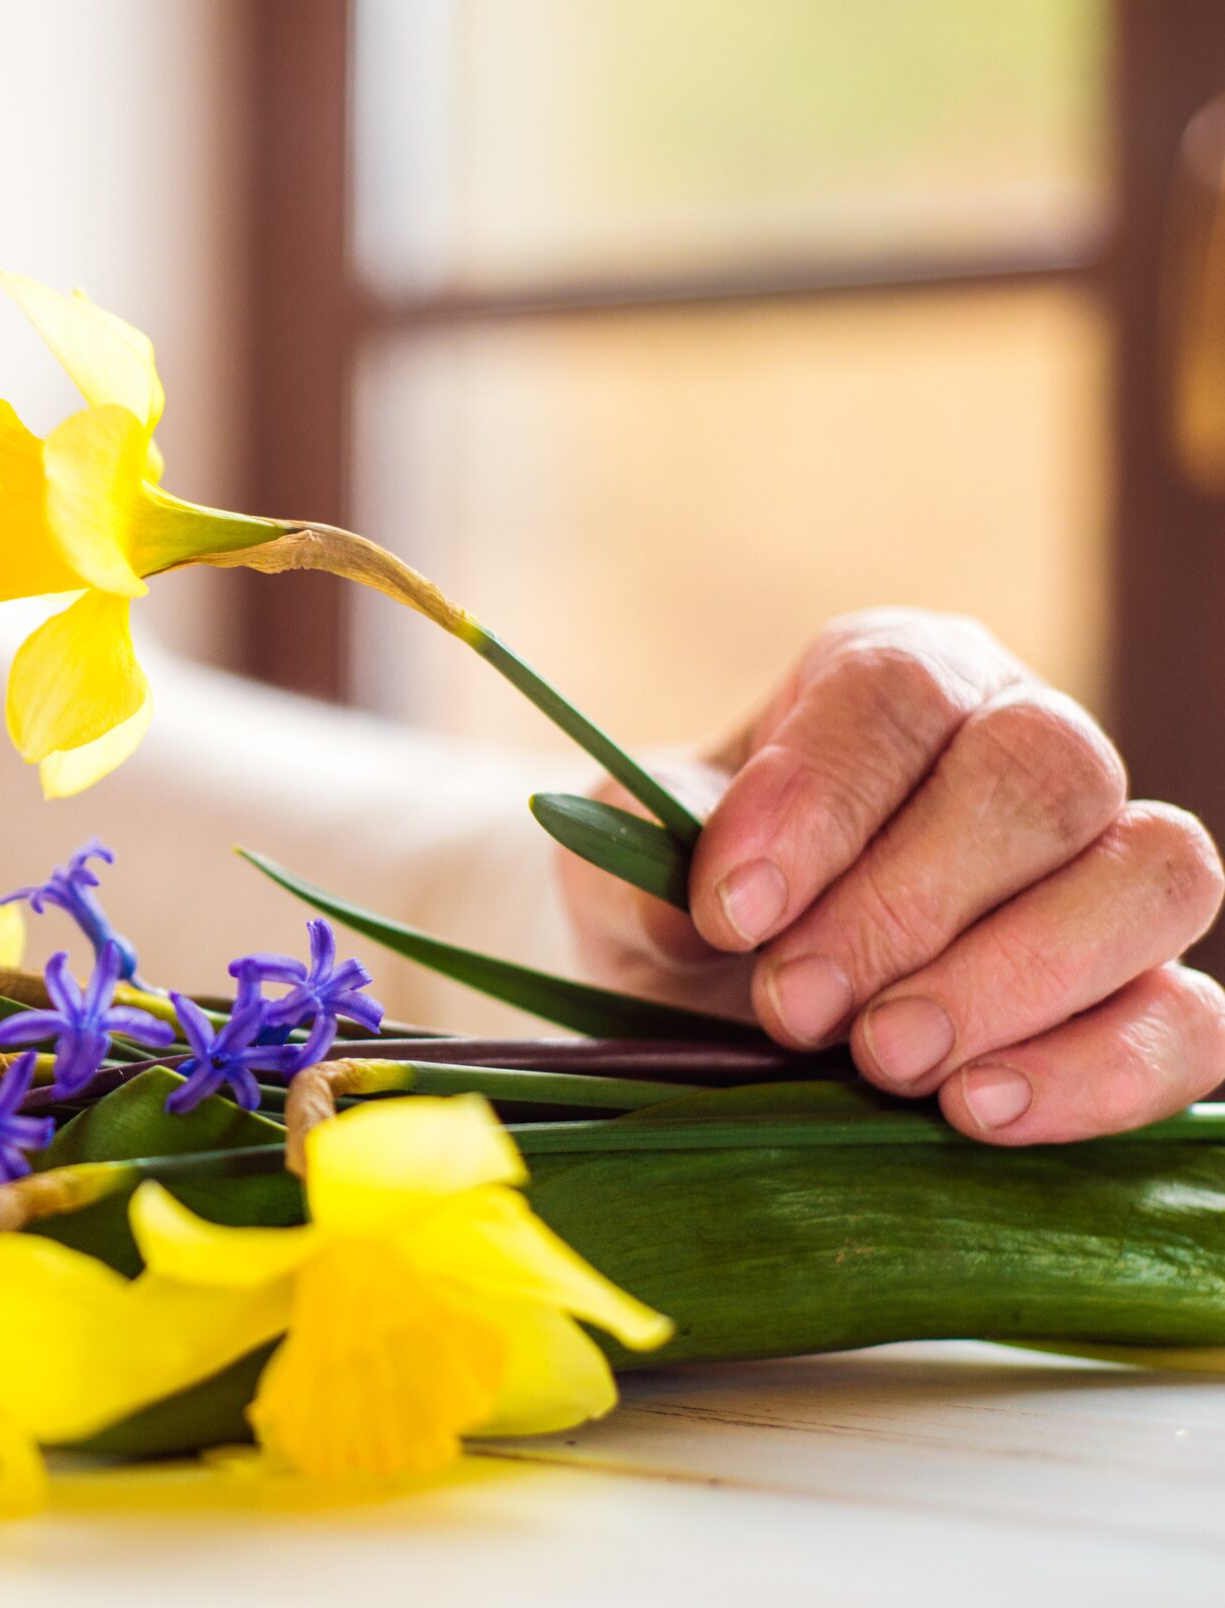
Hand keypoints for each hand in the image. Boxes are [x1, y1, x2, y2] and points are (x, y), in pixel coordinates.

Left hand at [557, 608, 1224, 1144]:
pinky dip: (1102, 1071)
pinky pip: (1195, 1021)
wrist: (711, 997)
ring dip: (1017, 980)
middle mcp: (1026, 744)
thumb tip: (688, 908)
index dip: (823, 797)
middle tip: (798, 1008)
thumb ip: (638, 865)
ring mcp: (1107, 867)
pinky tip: (981, 1110)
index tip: (734, 909)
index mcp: (896, 679)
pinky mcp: (1150, 991)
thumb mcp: (623, 867)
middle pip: (1042, 775)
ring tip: (889, 1065)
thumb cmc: (685, 902)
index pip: (898, 693)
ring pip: (1152, 878)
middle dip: (912, 904)